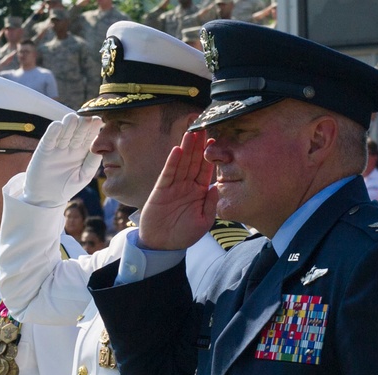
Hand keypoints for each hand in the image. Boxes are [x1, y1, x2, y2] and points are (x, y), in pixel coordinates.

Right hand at [21, 112, 101, 206]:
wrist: (46, 198)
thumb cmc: (67, 188)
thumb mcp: (83, 176)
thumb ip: (91, 163)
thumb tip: (101, 150)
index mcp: (82, 151)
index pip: (89, 137)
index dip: (93, 129)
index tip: (99, 121)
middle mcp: (70, 146)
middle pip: (77, 132)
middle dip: (82, 125)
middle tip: (88, 117)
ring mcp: (57, 147)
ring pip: (64, 132)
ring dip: (68, 125)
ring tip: (73, 118)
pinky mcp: (44, 150)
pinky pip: (49, 139)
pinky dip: (52, 132)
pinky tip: (57, 126)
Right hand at [137, 129, 216, 250]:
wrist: (162, 246)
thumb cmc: (184, 235)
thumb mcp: (204, 221)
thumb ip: (211, 203)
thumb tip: (217, 185)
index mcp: (199, 192)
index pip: (206, 170)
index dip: (210, 155)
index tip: (215, 139)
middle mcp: (187, 186)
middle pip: (194, 161)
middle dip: (198, 145)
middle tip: (203, 127)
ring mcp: (174, 187)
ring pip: (181, 164)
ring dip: (186, 148)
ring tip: (191, 132)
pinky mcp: (161, 190)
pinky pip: (168, 174)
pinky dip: (172, 162)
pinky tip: (177, 150)